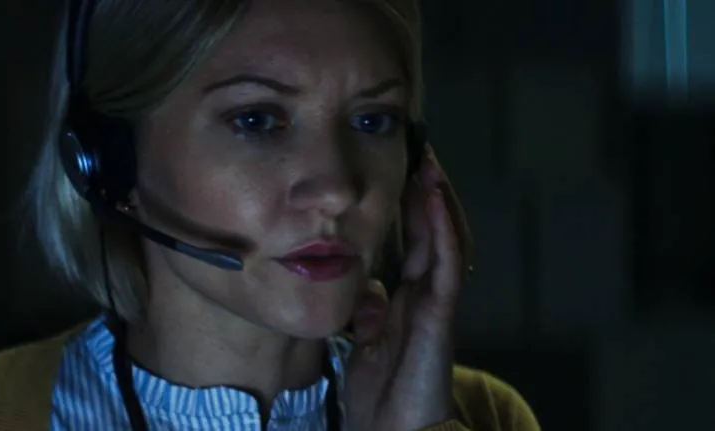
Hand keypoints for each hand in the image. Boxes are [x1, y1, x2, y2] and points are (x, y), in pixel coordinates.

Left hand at [344, 145, 472, 430]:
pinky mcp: (439, 318)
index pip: (418, 241)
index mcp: (409, 299)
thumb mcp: (367, 343)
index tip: (404, 169)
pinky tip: (434, 200)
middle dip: (430, 192)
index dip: (414, 206)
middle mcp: (427, 295)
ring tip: (431, 165)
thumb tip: (371, 290)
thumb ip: (371, 313)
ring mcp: (436, 304)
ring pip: (447, 242)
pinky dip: (443, 231)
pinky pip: (446, 266)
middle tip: (422, 152)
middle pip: (435, 233)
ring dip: (440, 202)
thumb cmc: (379, 395)